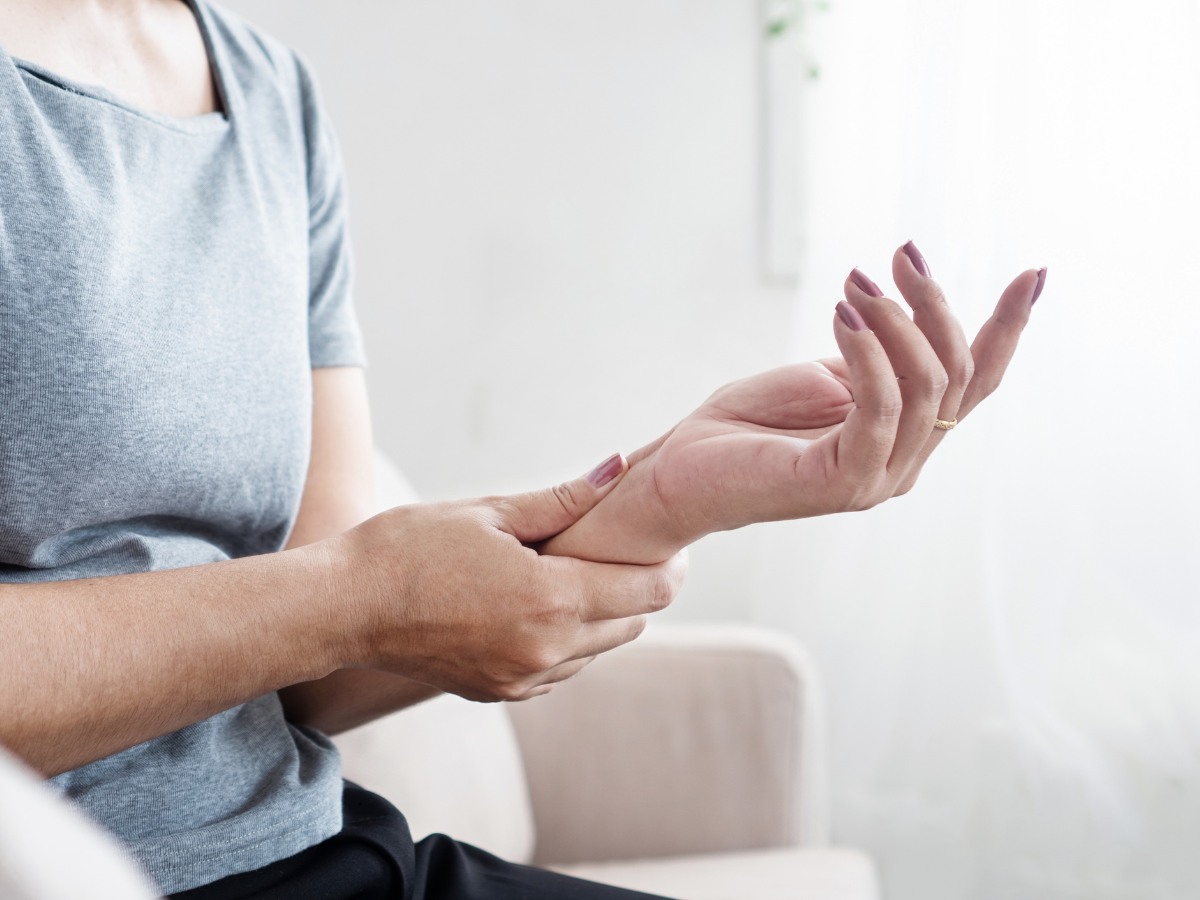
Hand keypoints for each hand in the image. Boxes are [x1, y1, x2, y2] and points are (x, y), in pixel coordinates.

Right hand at [327, 457, 686, 701]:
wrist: (346, 608)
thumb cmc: (412, 548)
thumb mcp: (491, 512)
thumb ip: (565, 499)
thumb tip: (618, 468)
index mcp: (551, 600)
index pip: (648, 591)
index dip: (667, 564)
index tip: (667, 541)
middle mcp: (547, 651)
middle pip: (633, 623)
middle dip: (636, 585)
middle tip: (619, 547)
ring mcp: (525, 679)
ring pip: (599, 648)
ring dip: (601, 613)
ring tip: (571, 571)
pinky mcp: (503, 693)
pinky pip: (563, 667)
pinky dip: (567, 637)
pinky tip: (537, 603)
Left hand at [545, 242, 1043, 563]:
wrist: (680, 472)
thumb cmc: (744, 425)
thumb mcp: (823, 376)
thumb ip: (874, 362)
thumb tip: (909, 323)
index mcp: (905, 438)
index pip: (976, 384)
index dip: (1007, 328)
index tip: (1034, 271)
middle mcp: (903, 464)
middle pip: (958, 377)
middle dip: (934, 305)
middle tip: (898, 256)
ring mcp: (876, 479)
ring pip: (927, 389)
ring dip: (896, 323)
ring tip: (857, 282)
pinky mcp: (840, 482)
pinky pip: (879, 410)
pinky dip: (868, 354)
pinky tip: (845, 315)